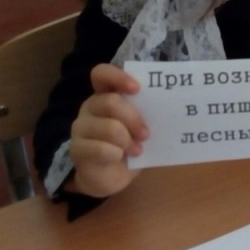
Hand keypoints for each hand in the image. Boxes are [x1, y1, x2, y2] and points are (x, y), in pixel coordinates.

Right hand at [67, 63, 147, 197]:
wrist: (113, 175)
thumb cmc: (131, 143)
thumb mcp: (141, 125)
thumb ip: (147, 112)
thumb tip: (173, 103)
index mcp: (106, 94)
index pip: (101, 74)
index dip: (117, 77)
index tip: (137, 88)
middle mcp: (90, 107)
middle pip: (110, 102)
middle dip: (133, 119)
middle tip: (145, 134)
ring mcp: (80, 127)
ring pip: (108, 127)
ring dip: (127, 141)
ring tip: (137, 150)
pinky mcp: (76, 149)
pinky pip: (99, 148)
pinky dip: (115, 154)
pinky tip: (120, 157)